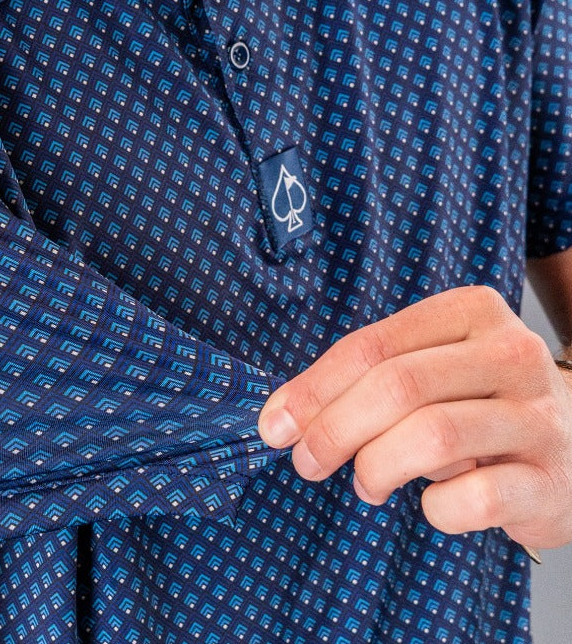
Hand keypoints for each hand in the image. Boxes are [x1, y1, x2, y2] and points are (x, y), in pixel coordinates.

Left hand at [256, 285, 571, 549]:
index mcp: (472, 311)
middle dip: (335, 429)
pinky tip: (433, 505)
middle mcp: (512, 354)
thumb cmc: (481, 403)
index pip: (373, 344)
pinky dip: (437, 508)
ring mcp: (538, 417)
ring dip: (378, 467)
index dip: (315, 388)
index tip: (275, 424)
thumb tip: (285, 417)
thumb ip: (370, 377)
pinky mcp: (552, 481)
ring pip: (433, 435)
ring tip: (366, 483)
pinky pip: (475, 498)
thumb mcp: (433, 368)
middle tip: (306, 461)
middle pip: (398, 386)